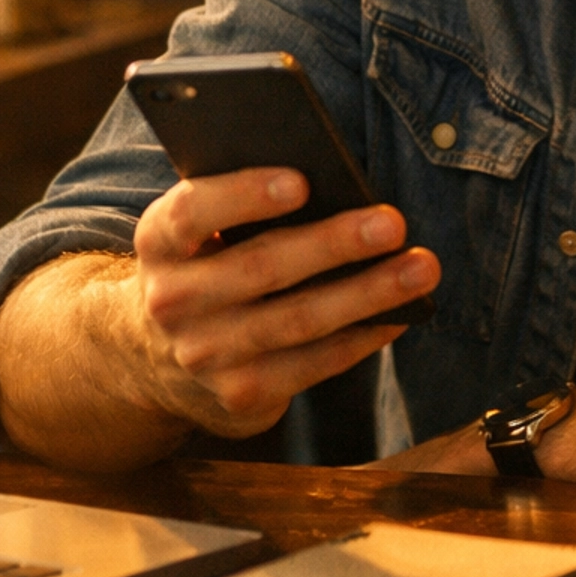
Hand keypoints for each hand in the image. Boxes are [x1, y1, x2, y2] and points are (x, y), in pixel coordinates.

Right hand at [127, 164, 440, 441]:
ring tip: (419, 268)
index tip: (302, 182)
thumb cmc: (205, 262)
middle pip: (260, 268)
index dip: (244, 195)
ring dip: (366, 294)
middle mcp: (172, 301)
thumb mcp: (200, 228)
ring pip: (297, 321)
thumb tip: (332, 181)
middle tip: (392, 222)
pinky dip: (361, 337)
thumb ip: (241, 202)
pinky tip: (398, 314)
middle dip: (333, 244)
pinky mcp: (240, 395)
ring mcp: (205, 354)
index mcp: (158, 241)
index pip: (193, 213)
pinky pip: (312, 364)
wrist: (155, 354)